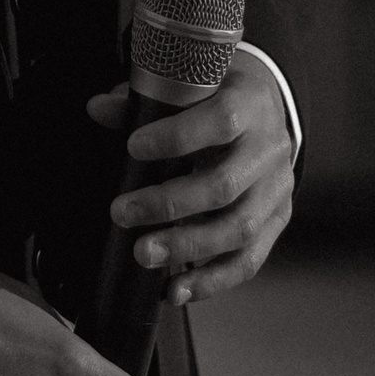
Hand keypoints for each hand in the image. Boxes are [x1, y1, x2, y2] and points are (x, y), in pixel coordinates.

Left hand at [86, 48, 293, 307]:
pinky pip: (248, 260)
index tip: (132, 149)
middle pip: (224, 186)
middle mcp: (269, 150)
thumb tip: (98, 109)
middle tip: (120, 213)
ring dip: (186, 247)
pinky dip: (211, 280)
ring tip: (142, 254)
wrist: (266, 110)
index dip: (177, 137)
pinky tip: (176, 290)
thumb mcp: (189, 85)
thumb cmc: (215, 97)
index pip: (221, 121)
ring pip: (238, 229)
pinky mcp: (276, 222)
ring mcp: (277, 191)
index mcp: (249, 104)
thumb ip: (144, 99)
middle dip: (168, 205)